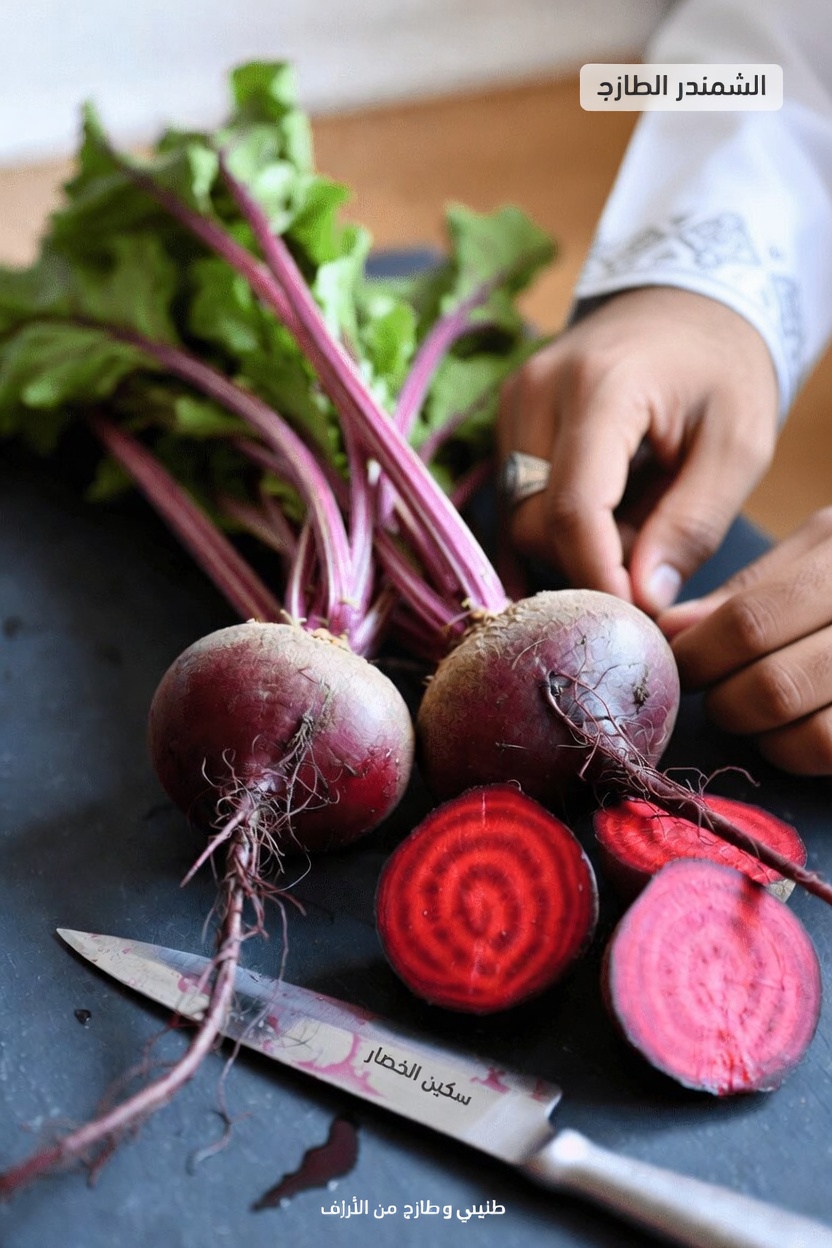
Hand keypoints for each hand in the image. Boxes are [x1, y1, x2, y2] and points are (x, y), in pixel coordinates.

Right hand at [498, 286, 778, 612]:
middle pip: (534, 520)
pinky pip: (512, 502)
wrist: (687, 304)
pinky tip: (595, 533)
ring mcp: (513, 403)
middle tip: (651, 556)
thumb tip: (643, 600)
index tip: (634, 615)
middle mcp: (539, 391)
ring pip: (516, 518)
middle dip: (588, 560)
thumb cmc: (722, 369)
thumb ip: (693, 524)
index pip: (575, 508)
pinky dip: (550, 530)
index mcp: (602, 387)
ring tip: (634, 525)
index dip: (598, 575)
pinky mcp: (506, 421)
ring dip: (571, 544)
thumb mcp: (738, 445)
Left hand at [659, 509, 831, 774]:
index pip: (750, 621)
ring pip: (808, 736)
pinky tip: (803, 733)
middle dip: (725, 702)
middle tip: (720, 696)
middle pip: (772, 685)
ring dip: (765, 737)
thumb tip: (669, 629)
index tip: (675, 666)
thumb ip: (753, 587)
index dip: (696, 654)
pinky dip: (805, 754)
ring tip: (764, 716)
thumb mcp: (829, 549)